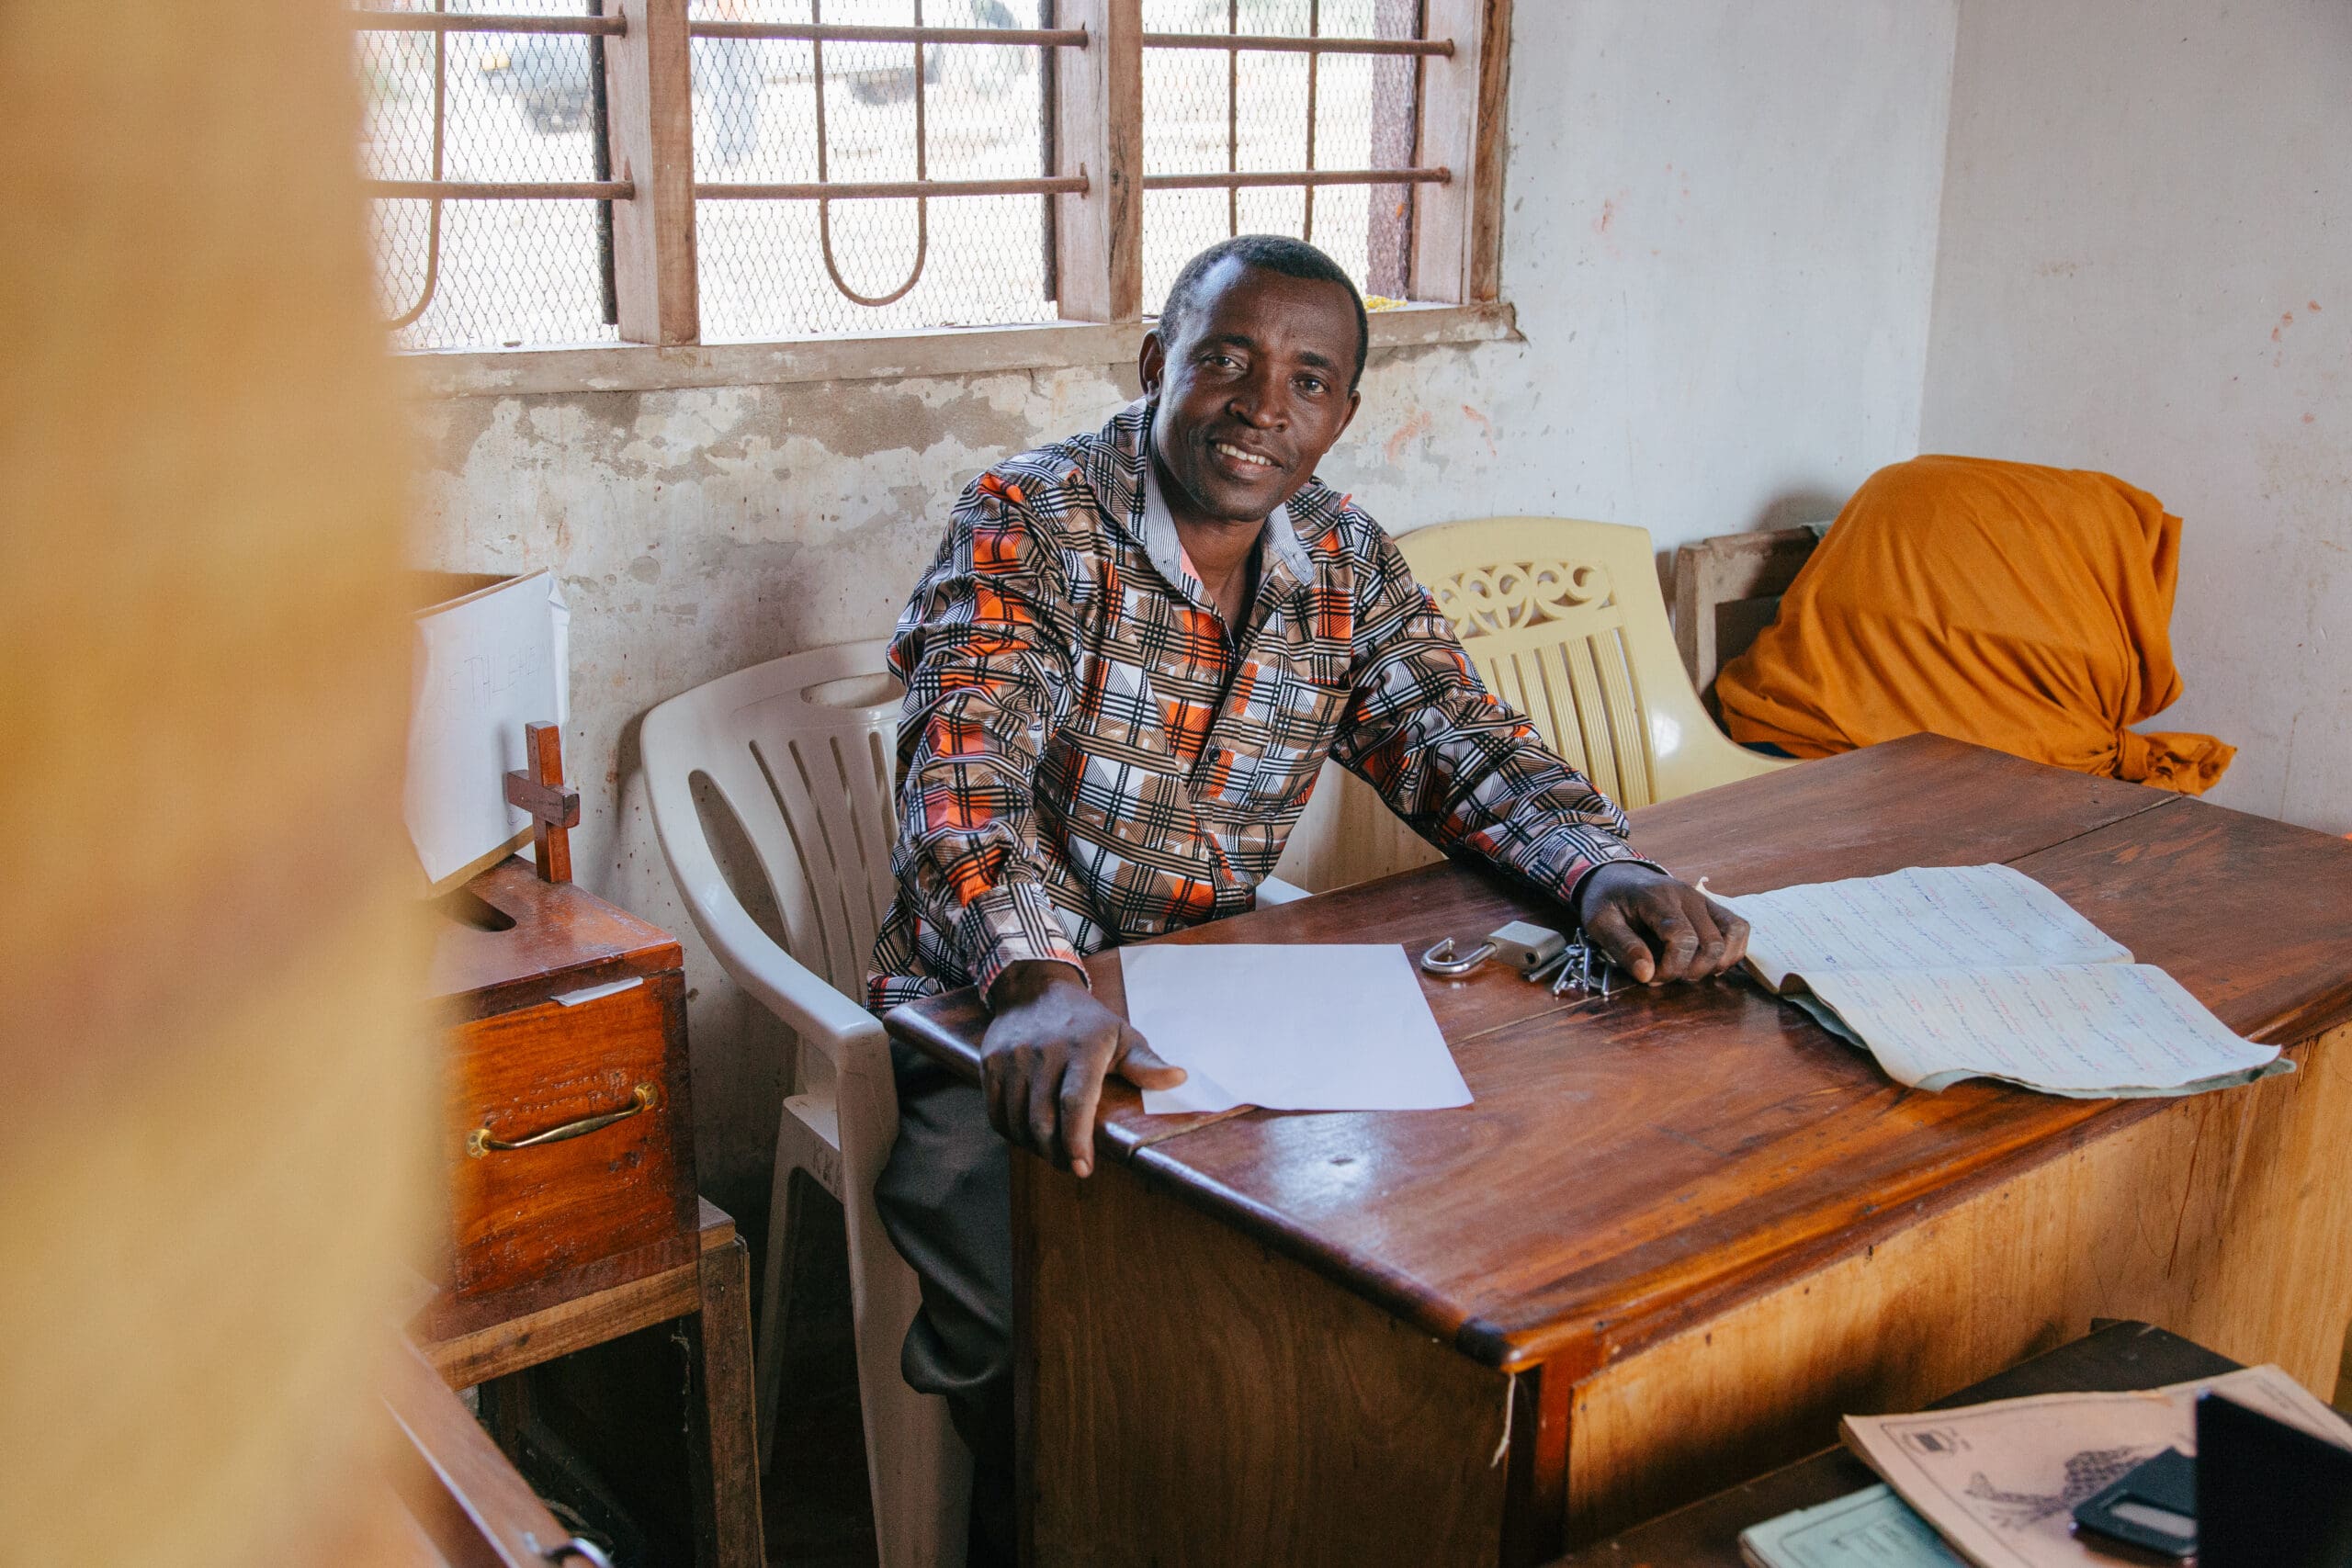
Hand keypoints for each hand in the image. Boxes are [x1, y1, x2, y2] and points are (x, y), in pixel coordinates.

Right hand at [981, 960, 1186, 1176]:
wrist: (1034, 988)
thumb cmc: (1086, 1021)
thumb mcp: (1121, 1035)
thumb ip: (1145, 1063)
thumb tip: (1179, 1079)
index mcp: (1082, 1047)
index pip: (1075, 1102)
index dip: (1077, 1140)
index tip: (1083, 1168)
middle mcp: (1044, 1052)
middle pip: (1043, 1120)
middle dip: (1057, 1153)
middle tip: (1072, 1165)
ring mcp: (1013, 1057)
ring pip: (1017, 1121)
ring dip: (1035, 1147)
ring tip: (1053, 1152)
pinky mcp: (990, 1063)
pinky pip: (996, 1113)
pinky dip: (1011, 1133)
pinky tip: (1028, 1136)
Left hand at [1572, 863, 1749, 984]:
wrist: (1617, 876)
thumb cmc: (1607, 900)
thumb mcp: (1599, 922)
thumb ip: (1623, 947)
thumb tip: (1646, 974)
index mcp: (1657, 898)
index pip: (1682, 937)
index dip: (1672, 966)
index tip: (1652, 977)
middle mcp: (1687, 896)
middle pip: (1711, 942)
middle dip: (1691, 970)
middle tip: (1666, 976)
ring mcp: (1703, 900)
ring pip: (1733, 934)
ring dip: (1716, 962)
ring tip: (1689, 971)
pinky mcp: (1712, 906)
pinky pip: (1738, 928)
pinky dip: (1731, 951)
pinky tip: (1707, 962)